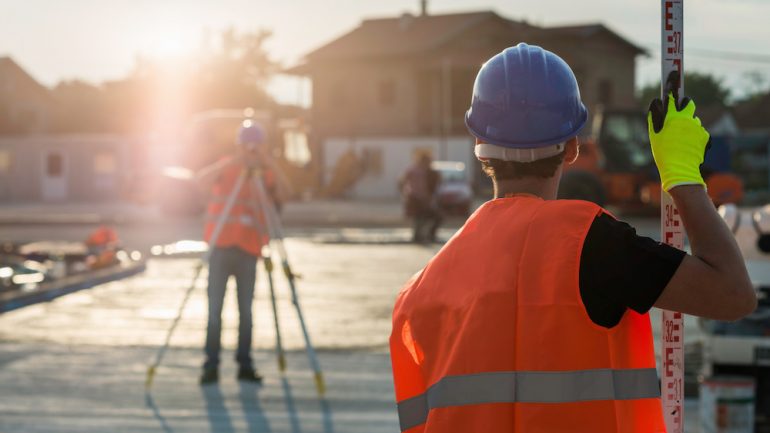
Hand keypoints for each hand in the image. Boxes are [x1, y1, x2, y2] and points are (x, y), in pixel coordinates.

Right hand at [647, 72, 709, 191]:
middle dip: (685, 104)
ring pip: (693, 120)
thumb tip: (657, 103)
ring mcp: (698, 127)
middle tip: (678, 113)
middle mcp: (687, 119)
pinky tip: (687, 145)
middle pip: (689, 103)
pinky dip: (694, 135)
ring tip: (680, 138)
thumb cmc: (663, 152)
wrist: (680, 168)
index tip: (674, 74)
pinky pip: (699, 131)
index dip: (672, 85)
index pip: (673, 96)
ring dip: (688, 124)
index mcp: (673, 116)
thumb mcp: (654, 135)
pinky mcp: (705, 136)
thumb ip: (655, 117)